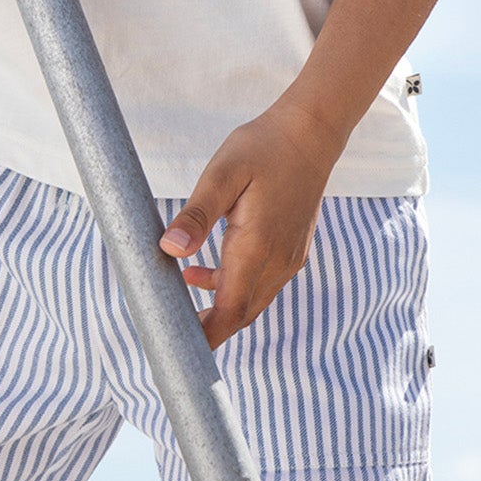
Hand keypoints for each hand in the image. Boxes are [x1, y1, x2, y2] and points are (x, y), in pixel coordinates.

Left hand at [158, 96, 347, 349]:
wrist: (310, 133)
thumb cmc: (263, 147)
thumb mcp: (223, 173)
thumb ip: (197, 214)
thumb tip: (170, 250)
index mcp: (257, 247)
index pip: (230, 311)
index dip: (205, 335)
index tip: (177, 347)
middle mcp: (278, 260)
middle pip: (241, 314)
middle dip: (209, 329)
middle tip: (169, 332)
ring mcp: (289, 257)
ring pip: (251, 301)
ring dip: (219, 306)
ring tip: (178, 296)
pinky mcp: (292, 249)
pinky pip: (261, 283)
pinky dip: (233, 288)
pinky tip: (204, 271)